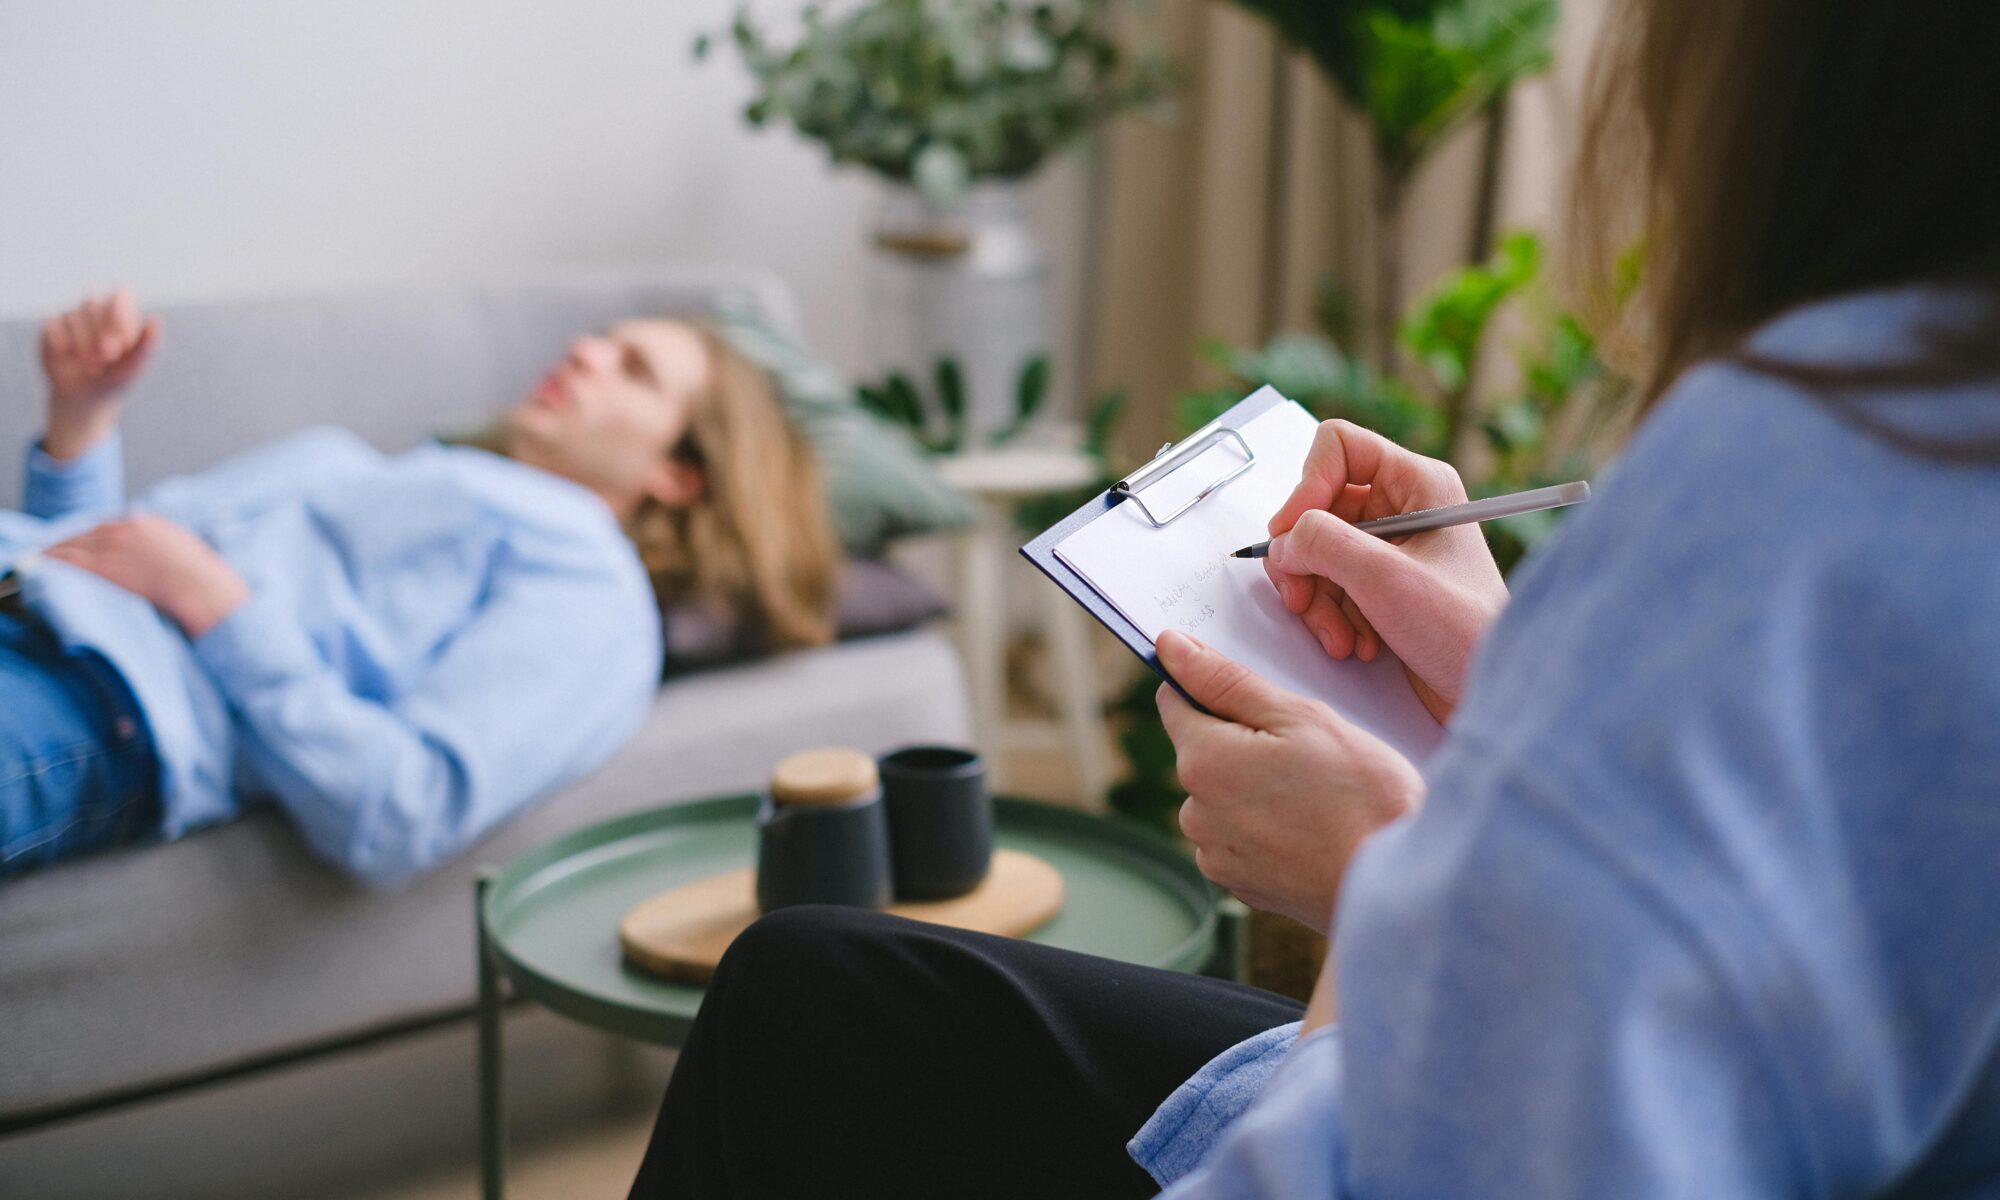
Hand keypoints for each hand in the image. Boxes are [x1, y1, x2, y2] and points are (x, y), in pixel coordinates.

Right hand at [39, 288, 159, 460]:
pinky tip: (68, 360)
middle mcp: (96, 309)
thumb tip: (155, 319)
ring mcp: (72, 316)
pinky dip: (63, 347)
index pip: (120, 295)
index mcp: (121, 313)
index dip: (119, 314)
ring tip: (93, 367)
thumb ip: (144, 345)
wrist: (86, 398)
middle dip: (101, 333)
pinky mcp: (51, 327)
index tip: (123, 340)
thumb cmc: (115, 379)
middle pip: (94, 303)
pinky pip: (53, 327)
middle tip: (108, 358)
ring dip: (84, 344)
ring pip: (73, 315)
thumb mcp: (132, 367)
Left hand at [45, 514, 247, 637]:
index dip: (89, 537)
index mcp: (147, 523)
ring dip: (54, 553)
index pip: (107, 526)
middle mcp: (126, 529)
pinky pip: (71, 562)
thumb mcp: (187, 550)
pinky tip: (42, 565)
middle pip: (85, 534)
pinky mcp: (106, 568)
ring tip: (39, 559)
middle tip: (50, 553)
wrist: (205, 592)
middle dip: (67, 544)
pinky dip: (53, 562)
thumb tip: (155, 553)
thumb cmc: (204, 580)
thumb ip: (164, 545)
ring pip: (72, 546)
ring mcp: (114, 547)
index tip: (79, 545)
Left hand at [1155, 630, 1422, 935]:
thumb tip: (1170, 647)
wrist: (1399, 886)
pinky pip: (1240, 838)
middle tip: (1305, 750)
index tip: (1252, 696)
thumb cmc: (1360, 795)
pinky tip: (1310, 829)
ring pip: (1222, 797)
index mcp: (1203, 761)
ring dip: (1254, 788)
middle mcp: (1195, 811)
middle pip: (1202, 751)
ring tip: (1313, 796)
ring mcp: (1216, 854)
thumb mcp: (1300, 717)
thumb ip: (1226, 680)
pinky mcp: (1240, 885)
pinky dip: (1266, 828)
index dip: (1211, 688)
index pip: (1176, 701)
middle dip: (1241, 741)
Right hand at [1264, 420, 1507, 721]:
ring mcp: (1390, 548)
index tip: (1292, 533)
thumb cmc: (1465, 632)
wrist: (1487, 692)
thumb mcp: (1384, 578)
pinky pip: (1327, 585)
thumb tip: (1283, 540)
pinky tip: (1354, 643)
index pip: (1338, 448)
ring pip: (1315, 552)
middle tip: (1302, 598)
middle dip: (1305, 561)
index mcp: (1418, 483)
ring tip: (1340, 636)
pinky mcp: (1379, 586)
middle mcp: (1403, 507)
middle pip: (1316, 508)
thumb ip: (1323, 544)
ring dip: (1317, 599)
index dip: (1306, 486)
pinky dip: (1330, 617)